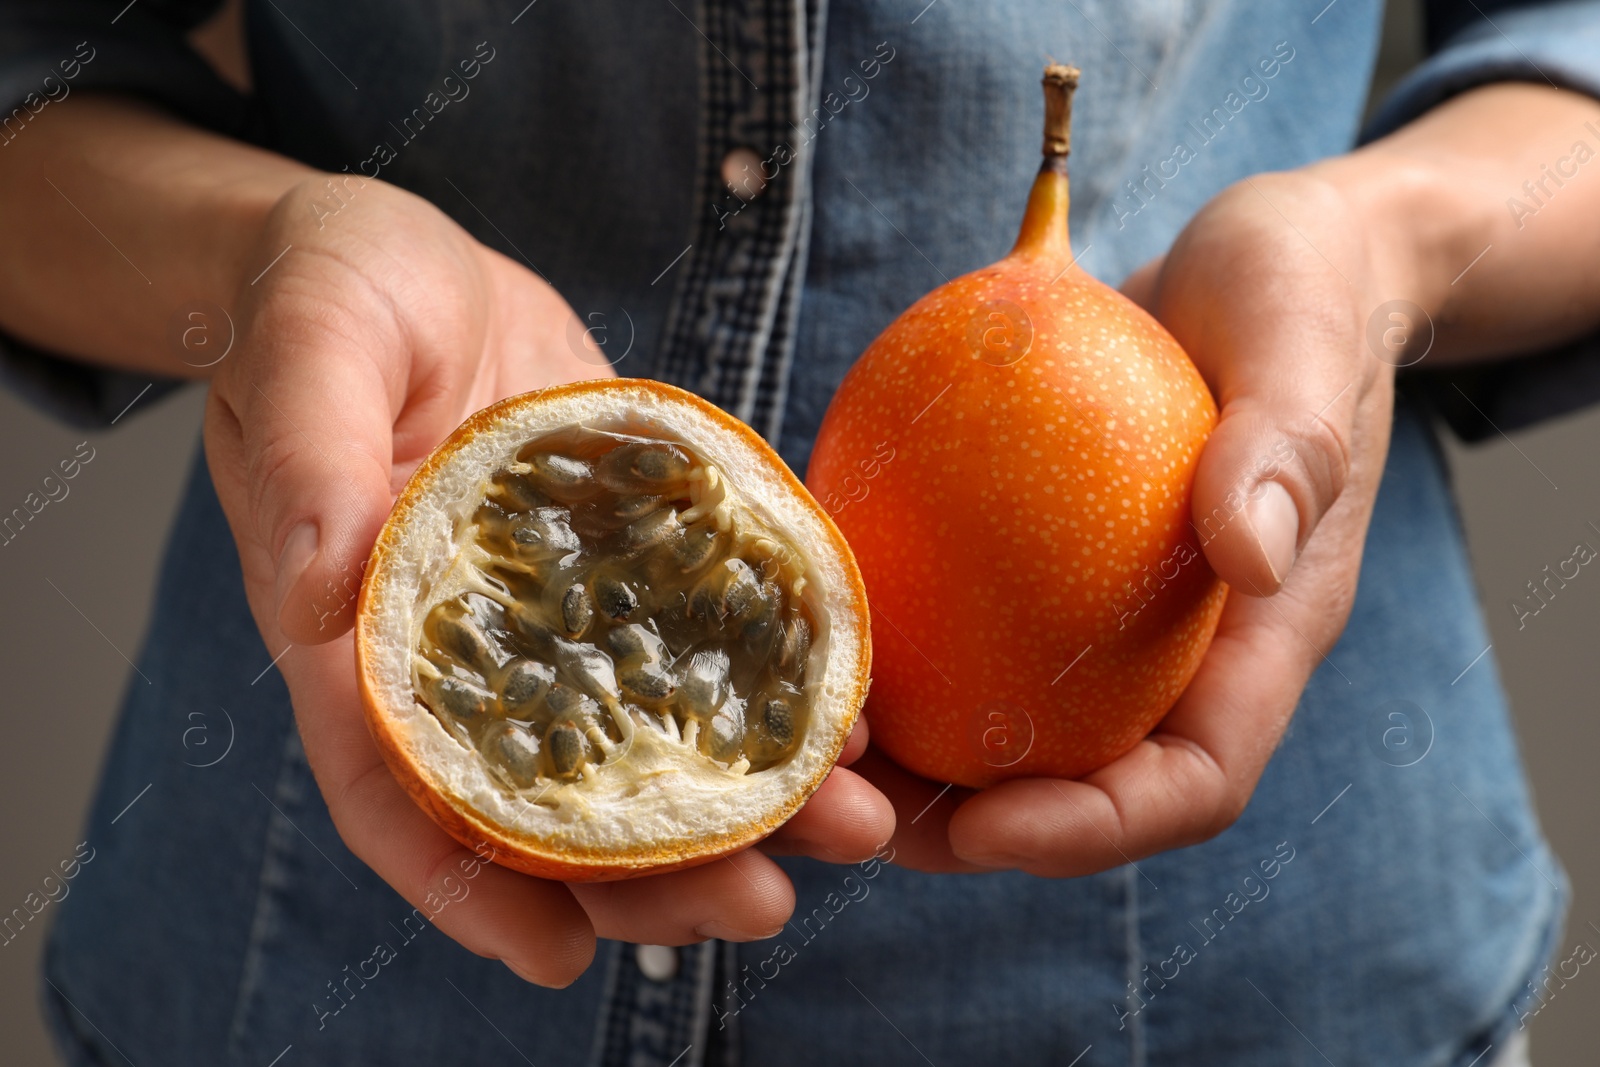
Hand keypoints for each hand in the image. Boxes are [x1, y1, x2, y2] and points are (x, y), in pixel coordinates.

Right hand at [205, 177, 892, 983]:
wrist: (402, 254)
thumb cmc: (323, 293)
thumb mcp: (309, 351)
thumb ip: (312, 464)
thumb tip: (313, 594)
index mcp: (363, 635)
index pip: (403, 790)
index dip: (466, 887)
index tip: (557, 961)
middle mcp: (469, 649)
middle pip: (551, 796)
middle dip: (655, 866)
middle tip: (768, 900)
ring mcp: (559, 609)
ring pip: (644, 733)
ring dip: (739, 791)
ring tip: (848, 823)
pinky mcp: (627, 554)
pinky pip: (699, 632)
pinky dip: (765, 678)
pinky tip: (844, 706)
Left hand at [861, 169, 1399, 874]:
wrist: (1256, 257)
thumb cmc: (1301, 293)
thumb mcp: (1306, 342)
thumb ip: (1288, 445)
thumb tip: (1251, 553)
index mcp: (1257, 642)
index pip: (1192, 782)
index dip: (1096, 829)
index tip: (985, 828)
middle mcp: (1174, 651)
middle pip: (1072, 783)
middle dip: (958, 821)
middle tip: (847, 805)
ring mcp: (1100, 612)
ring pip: (997, 720)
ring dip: (898, 748)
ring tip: (799, 737)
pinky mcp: (1034, 561)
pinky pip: (956, 619)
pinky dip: (887, 635)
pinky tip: (802, 614)